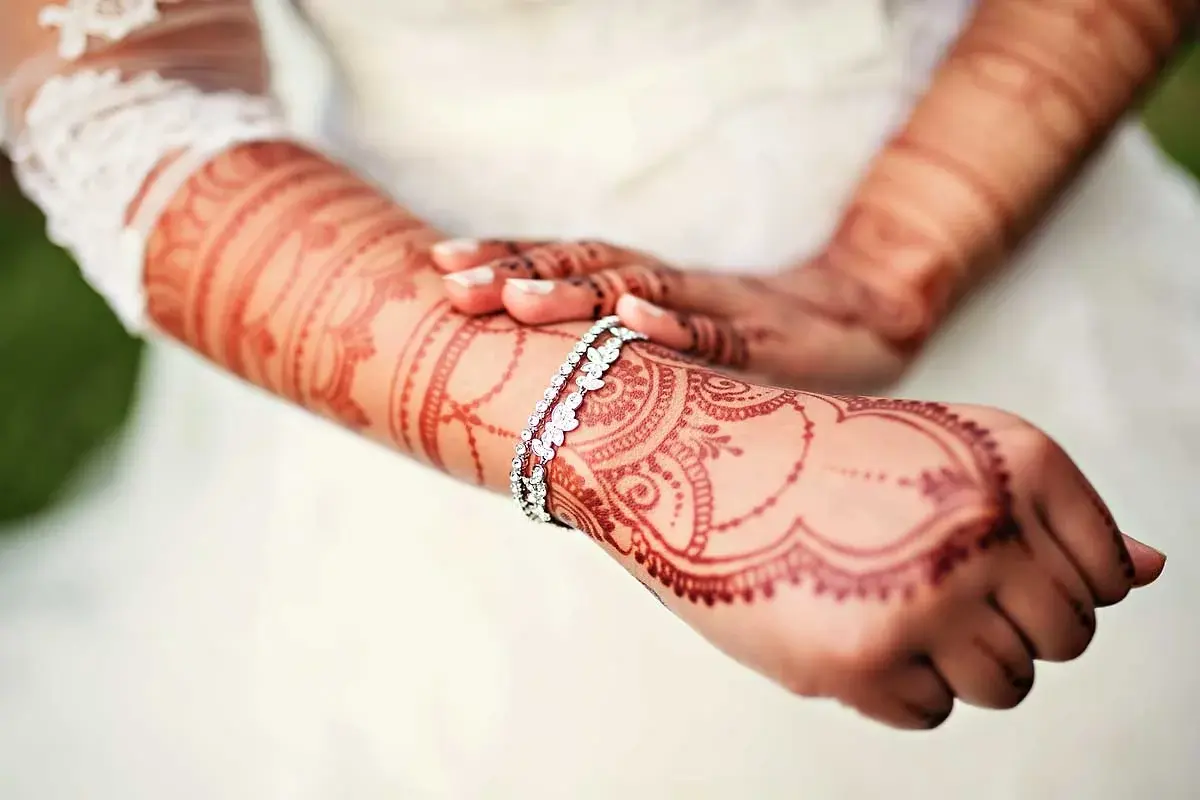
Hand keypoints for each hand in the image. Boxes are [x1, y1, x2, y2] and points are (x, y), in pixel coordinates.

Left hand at [432, 238, 931, 391]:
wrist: (862, 332)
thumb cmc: (752, 355)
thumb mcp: (681, 359)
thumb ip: (623, 372)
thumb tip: (537, 422)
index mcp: (647, 292)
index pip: (568, 264)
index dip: (506, 259)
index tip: (439, 264)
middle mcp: (673, 291)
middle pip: (588, 267)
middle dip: (519, 273)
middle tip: (455, 286)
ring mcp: (720, 310)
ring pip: (642, 291)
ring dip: (579, 293)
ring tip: (519, 299)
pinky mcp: (767, 343)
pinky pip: (718, 333)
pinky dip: (677, 323)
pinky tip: (636, 319)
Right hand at [547, 342, 1163, 728]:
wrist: (694, 454)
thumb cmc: (821, 458)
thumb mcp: (945, 454)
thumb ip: (1051, 517)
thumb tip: (1154, 572)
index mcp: (1018, 461)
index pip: (1103, 578)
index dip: (1040, 581)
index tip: (974, 558)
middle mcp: (985, 525)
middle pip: (1063, 639)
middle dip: (1000, 625)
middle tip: (917, 579)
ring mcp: (926, 595)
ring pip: (1005, 684)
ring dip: (949, 658)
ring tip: (877, 596)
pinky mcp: (863, 659)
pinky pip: (930, 711)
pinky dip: (893, 682)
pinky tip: (838, 619)